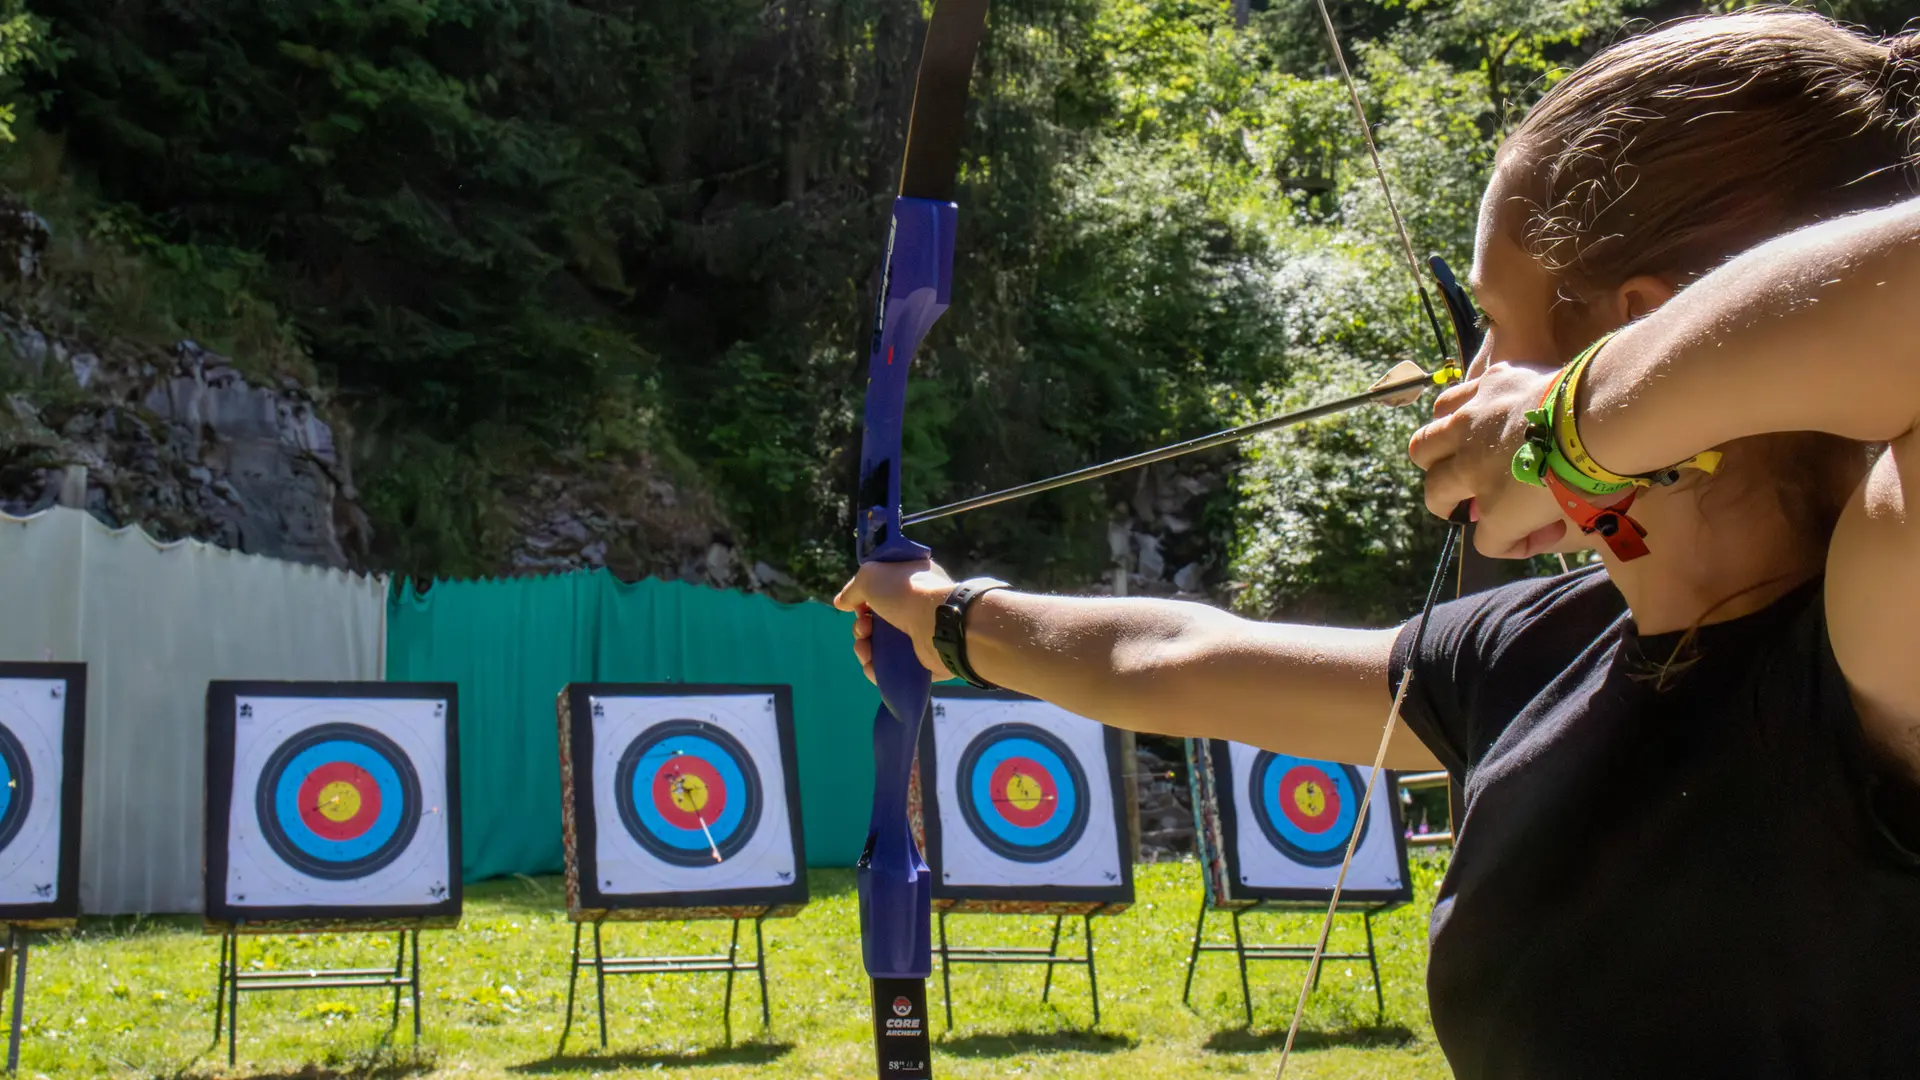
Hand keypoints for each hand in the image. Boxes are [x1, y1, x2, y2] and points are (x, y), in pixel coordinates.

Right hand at [833, 559, 958, 683]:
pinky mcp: (920, 663)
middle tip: (864, 627)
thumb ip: (852, 589)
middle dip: (861, 626)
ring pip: (880, 647)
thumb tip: (841, 603)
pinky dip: (876, 668)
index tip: (857, 605)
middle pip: (876, 622)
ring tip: (864, 648)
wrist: (937, 623)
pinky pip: (890, 668)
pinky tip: (870, 665)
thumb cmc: (906, 592)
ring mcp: (918, 637)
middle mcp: (916, 609)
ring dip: (864, 648)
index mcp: (910, 584)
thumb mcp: (871, 576)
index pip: (881, 593)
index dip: (863, 600)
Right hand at [1409, 361, 1585, 558]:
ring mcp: (1474, 420)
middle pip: (1432, 487)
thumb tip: (1540, 526)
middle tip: (1465, 494)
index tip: (1542, 531)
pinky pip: (1461, 395)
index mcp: (1495, 506)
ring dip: (1440, 451)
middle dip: (1443, 498)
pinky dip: (1470, 408)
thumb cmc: (1592, 473)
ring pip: (1427, 439)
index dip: (1512, 544)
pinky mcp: (1491, 382)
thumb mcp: (1570, 517)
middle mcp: (1470, 463)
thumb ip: (1542, 525)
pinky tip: (1492, 408)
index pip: (1485, 539)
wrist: (1600, 417)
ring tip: (1462, 447)